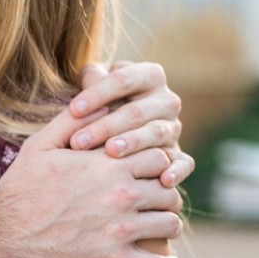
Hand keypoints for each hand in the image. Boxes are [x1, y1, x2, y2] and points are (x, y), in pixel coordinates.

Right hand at [0, 108, 182, 257]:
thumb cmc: (18, 189)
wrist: (1, 236)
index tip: (149, 170)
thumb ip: (71, 120)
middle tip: (156, 196)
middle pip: (169, 189)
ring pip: (169, 223)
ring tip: (158, 223)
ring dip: (166, 222)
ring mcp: (119, 230)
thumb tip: (103, 105)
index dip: (158, 162)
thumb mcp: (39, 146)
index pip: (159, 156)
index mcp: (106, 165)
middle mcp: (119, 195)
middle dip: (164, 190)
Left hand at [68, 61, 194, 187]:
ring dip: (133, 143)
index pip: (124, 80)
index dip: (98, 94)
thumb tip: (91, 78)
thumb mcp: (92, 86)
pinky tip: (164, 181)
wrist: (113, 131)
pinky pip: (184, 162)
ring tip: (109, 152)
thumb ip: (91, 80)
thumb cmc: (97, 104)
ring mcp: (172, 128)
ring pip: (156, 133)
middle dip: (107, 126)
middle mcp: (166, 101)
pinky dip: (177, 170)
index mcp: (148, 76)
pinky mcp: (176, 154)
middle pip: (137, 111)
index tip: (73, 109)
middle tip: (79, 141)